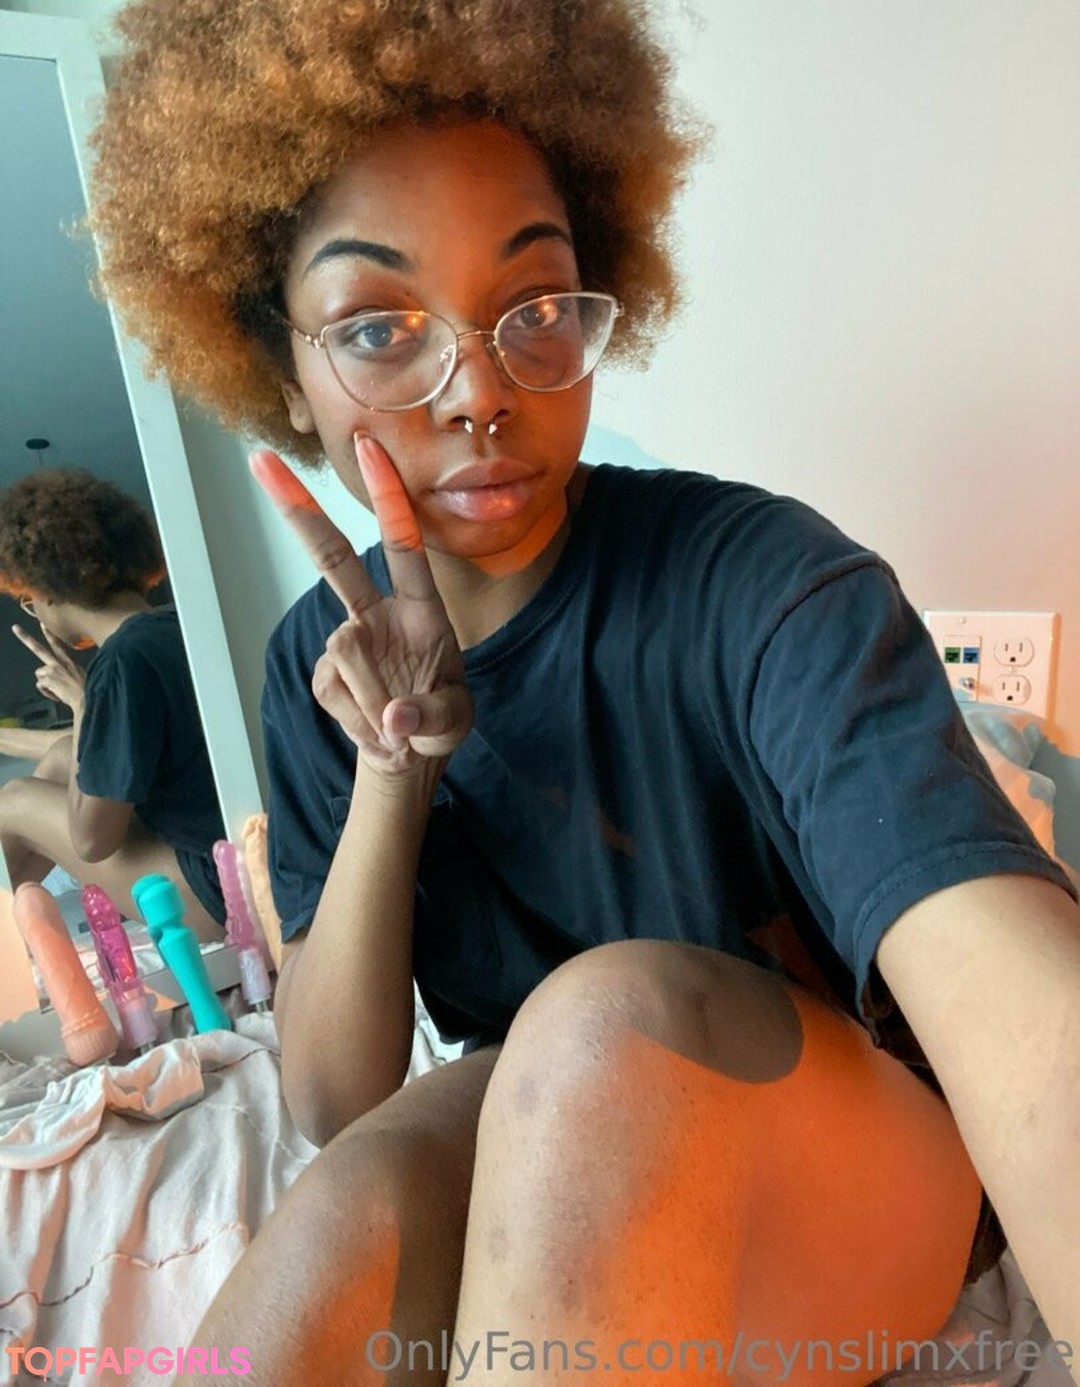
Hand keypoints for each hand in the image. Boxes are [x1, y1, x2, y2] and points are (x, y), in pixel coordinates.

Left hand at [11, 622, 86, 711]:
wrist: (87, 699)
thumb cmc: (86, 690)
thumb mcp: (80, 676)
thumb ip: (65, 673)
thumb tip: (50, 679)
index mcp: (69, 662)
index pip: (57, 644)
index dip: (49, 634)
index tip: (42, 624)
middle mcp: (59, 663)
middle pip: (39, 649)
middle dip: (26, 638)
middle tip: (15, 628)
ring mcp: (52, 670)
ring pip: (39, 674)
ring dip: (46, 682)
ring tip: (59, 690)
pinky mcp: (48, 679)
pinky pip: (40, 685)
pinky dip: (47, 691)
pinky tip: (58, 694)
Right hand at [250, 437, 472, 778]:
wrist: (406, 754)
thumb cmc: (438, 721)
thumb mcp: (454, 723)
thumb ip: (431, 718)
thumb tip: (393, 717)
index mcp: (420, 609)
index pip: (404, 544)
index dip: (389, 497)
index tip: (369, 448)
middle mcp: (378, 614)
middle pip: (332, 555)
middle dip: (297, 508)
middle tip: (260, 459)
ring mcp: (348, 642)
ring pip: (343, 648)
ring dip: (373, 695)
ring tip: (397, 726)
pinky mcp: (324, 674)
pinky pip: (333, 690)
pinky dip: (358, 719)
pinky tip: (375, 729)